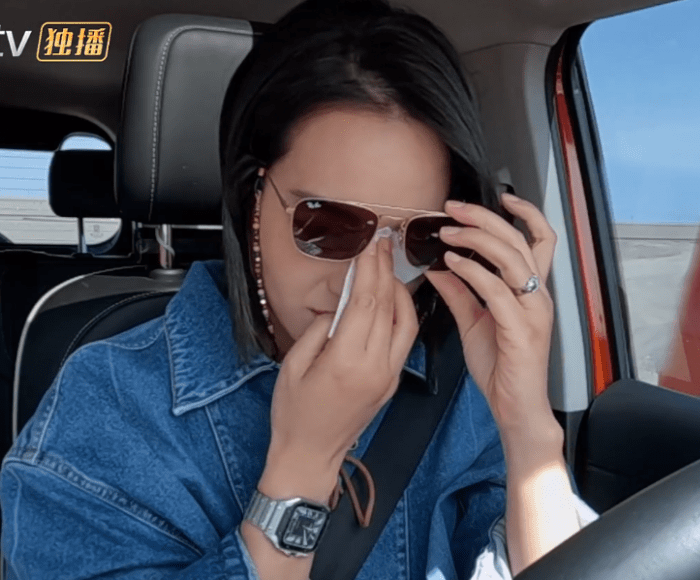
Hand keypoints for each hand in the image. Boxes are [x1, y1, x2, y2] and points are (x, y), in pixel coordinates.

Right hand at [260, 237, 418, 500]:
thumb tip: (338, 306)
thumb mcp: (294, 365)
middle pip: (387, 307)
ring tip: (388, 267)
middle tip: (382, 244)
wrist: (310, 455)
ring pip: (406, 322)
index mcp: (346, 362)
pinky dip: (403, 314)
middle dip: (385, 271)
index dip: (369, 270)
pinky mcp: (392, 381)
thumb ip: (319, 329)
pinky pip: (405, 340)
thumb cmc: (294, 414)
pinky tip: (392, 299)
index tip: (370, 246)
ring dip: (399, 291)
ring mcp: (388, 376)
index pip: (365, 304)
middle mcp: (374, 367)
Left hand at [424, 193, 558, 433]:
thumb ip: (460, 294)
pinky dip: (473, 271)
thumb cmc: (503, 370)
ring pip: (511, 257)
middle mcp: (538, 296)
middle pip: (519, 239)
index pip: (540, 240)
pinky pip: (496, 289)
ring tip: (449, 232)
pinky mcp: (521, 328)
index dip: (525, 214)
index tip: (502, 197)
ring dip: (476, 238)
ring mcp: (533, 311)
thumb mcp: (474, 323)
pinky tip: (453, 264)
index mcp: (532, 292)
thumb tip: (439, 268)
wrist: (515, 408)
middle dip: (486, 216)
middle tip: (454, 208)